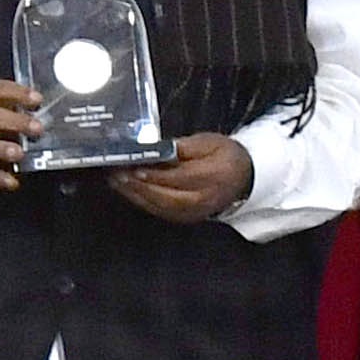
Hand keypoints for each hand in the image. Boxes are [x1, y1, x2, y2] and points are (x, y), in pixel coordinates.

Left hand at [107, 127, 253, 223]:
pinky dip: (142, 202)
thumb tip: (158, 149)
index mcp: (212, 176)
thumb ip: (183, 147)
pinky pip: (160, 212)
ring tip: (117, 182)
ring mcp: (194, 212)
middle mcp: (203, 199)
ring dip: (136, 195)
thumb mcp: (208, 142)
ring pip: (160, 207)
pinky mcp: (186, 218)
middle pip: (166, 197)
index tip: (133, 167)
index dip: (154, 175)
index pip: (178, 178)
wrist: (242, 177)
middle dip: (139, 187)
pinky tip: (129, 191)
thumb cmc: (224, 156)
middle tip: (117, 175)